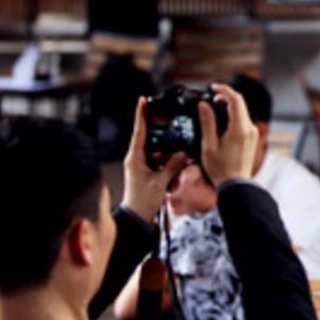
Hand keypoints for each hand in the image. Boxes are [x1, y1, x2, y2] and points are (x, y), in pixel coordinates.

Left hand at [122, 97, 191, 221]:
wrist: (137, 219)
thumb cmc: (142, 201)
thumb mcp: (160, 182)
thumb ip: (173, 165)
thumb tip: (184, 153)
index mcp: (135, 157)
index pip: (138, 131)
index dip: (141, 114)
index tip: (144, 100)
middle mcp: (136, 158)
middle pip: (151, 139)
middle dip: (164, 136)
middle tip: (174, 128)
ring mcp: (141, 165)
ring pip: (158, 151)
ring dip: (169, 155)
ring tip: (176, 164)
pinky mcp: (147, 172)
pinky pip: (161, 162)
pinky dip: (169, 164)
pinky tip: (176, 171)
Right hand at [200, 83, 258, 184]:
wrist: (236, 184)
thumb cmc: (221, 169)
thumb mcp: (208, 146)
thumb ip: (207, 123)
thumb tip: (204, 105)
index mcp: (239, 129)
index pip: (236, 100)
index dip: (224, 90)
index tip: (213, 87)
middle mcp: (250, 129)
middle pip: (240, 103)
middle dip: (226, 96)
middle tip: (212, 95)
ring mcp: (252, 133)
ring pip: (242, 111)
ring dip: (230, 105)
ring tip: (214, 106)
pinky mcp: (252, 138)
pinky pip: (243, 120)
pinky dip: (234, 114)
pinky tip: (222, 119)